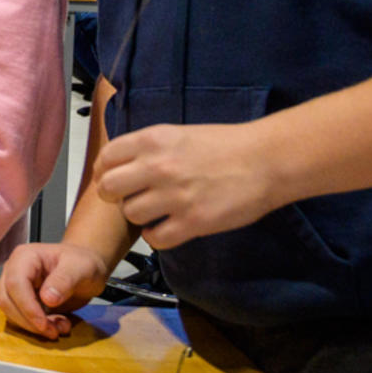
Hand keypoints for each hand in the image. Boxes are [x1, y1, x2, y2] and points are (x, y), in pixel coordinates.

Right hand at [0, 241, 113, 339]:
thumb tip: (47, 299)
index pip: (15, 284)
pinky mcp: (21, 300)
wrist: (87, 268)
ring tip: (60, 328)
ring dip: (33, 327)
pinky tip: (57, 326)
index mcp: (25, 257)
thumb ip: (65, 280)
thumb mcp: (81, 268)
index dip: (27, 306)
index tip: (44, 324)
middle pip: (7, 300)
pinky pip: (21, 318)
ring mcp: (16, 286)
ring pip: (11, 312)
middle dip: (29, 321)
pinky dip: (37, 328)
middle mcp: (14, 270)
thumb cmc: (83, 263)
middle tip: (54, 332)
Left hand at [93, 122, 282, 249]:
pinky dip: (158, 236)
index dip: (106, 172)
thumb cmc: (225, 145)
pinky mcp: (193, 222)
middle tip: (132, 198)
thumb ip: (146, 149)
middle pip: (109, 189)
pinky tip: (169, 227)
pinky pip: (155, 238)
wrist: (266, 160)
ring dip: (140, 216)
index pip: (106, 159)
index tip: (113, 179)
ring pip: (130, 214)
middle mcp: (158, 166)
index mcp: (152, 140)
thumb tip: (118, 165)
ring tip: (157, 211)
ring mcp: (175, 196)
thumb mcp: (177, 134)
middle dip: (115, 196)